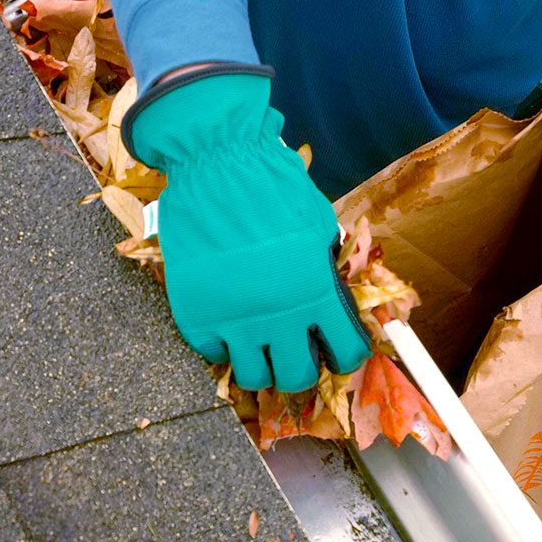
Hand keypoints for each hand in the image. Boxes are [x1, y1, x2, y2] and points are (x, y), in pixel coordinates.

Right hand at [124, 66, 370, 391]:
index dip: (344, 357)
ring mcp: (234, 319)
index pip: (346, 353)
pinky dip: (222, 346)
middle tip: (293, 356)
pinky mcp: (196, 315)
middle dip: (300, 372)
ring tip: (258, 346)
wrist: (215, 162)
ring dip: (261, 365)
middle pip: (296, 378)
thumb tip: (330, 302)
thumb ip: (325, 270)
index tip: (335, 351)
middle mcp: (278, 314)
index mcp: (316, 291)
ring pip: (253, 378)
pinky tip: (227, 323)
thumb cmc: (273, 185)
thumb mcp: (318, 226)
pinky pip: (212, 354)